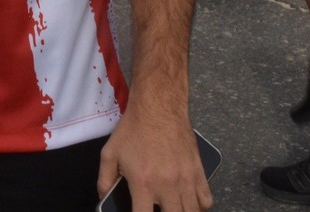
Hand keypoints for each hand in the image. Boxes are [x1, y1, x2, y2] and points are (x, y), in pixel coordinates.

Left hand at [98, 104, 213, 210]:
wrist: (158, 107)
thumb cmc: (133, 130)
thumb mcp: (110, 153)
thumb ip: (104, 180)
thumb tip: (103, 198)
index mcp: (143, 183)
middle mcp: (167, 186)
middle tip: (159, 209)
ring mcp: (186, 180)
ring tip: (172, 208)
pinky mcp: (199, 172)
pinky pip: (206, 200)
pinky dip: (199, 206)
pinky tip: (189, 202)